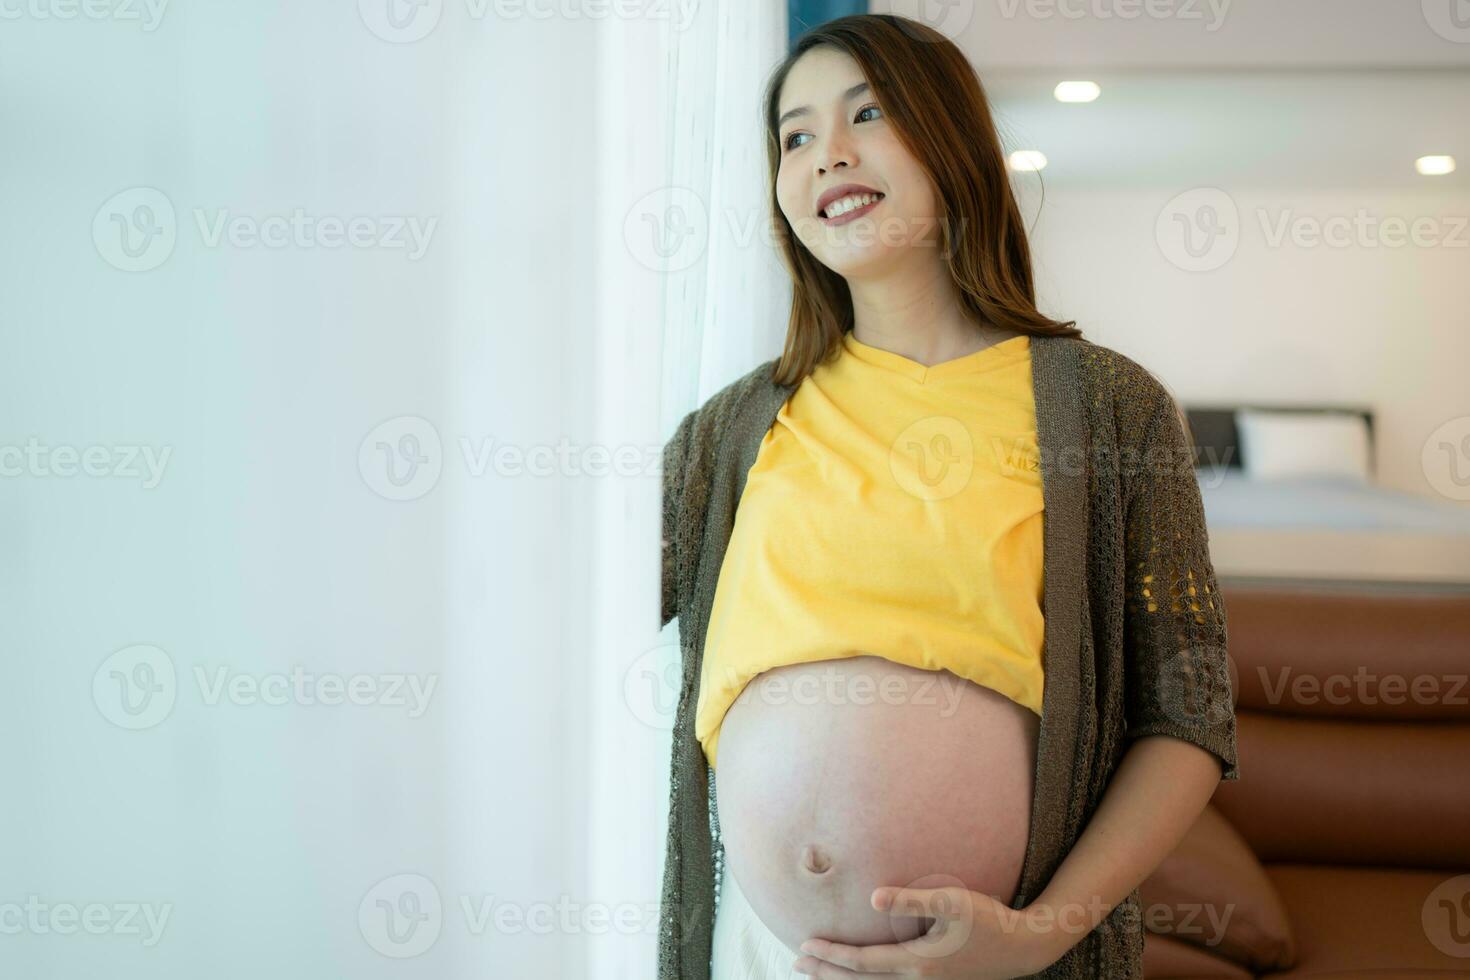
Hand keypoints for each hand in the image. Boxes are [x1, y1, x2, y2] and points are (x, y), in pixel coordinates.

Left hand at [791, 883, 1064, 978]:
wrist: (1023, 948)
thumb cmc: (988, 920)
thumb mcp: (950, 901)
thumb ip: (910, 900)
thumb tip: (872, 900)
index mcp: (917, 963)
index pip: (862, 962)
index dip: (831, 955)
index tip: (804, 946)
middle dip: (828, 972)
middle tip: (797, 963)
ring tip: (820, 972)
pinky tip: (864, 973)